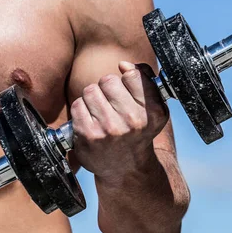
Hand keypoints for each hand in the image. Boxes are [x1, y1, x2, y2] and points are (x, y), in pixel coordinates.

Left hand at [71, 61, 167, 177]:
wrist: (126, 167)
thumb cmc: (138, 131)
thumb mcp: (153, 108)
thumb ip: (145, 80)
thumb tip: (124, 64)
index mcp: (153, 111)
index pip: (132, 75)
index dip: (126, 79)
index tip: (127, 90)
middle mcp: (134, 121)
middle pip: (108, 81)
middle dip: (107, 89)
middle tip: (112, 105)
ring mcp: (110, 129)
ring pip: (91, 91)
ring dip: (93, 99)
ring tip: (101, 114)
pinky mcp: (89, 135)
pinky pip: (78, 105)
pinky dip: (82, 111)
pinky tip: (91, 122)